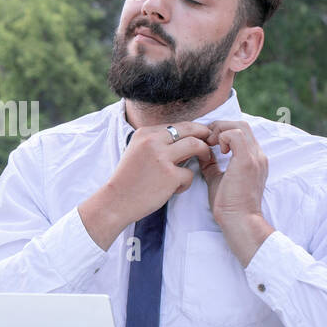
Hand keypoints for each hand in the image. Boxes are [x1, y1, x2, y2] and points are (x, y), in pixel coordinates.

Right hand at [78, 122, 211, 249]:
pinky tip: (174, 189)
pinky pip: (189, 174)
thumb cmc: (128, 180)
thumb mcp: (137, 151)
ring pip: (196, 145)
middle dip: (205, 135)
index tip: (201, 137)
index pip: (177, 125)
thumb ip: (156, 142)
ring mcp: (162, 157)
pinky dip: (186, 182)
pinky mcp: (170, 175)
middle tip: (211, 143)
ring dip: (204, 153)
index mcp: (145, 133)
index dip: (193, 130)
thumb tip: (184, 138)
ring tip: (205, 160)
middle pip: (190, 129)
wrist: (115, 201)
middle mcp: (153, 141)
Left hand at [199, 119, 272, 264]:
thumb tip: (200, 154)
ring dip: (220, 130)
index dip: (222, 131)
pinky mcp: (247, 161)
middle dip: (220, 127)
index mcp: (254, 159)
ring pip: (239, 126)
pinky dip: (223, 137)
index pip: (241, 132)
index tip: (207, 141)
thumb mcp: (217, 178)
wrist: (239, 221)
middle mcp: (258, 155)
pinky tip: (216, 151)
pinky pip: (235, 135)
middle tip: (207, 139)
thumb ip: (212, 165)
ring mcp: (255, 157)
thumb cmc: (229, 205)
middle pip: (241, 124)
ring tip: (210, 144)